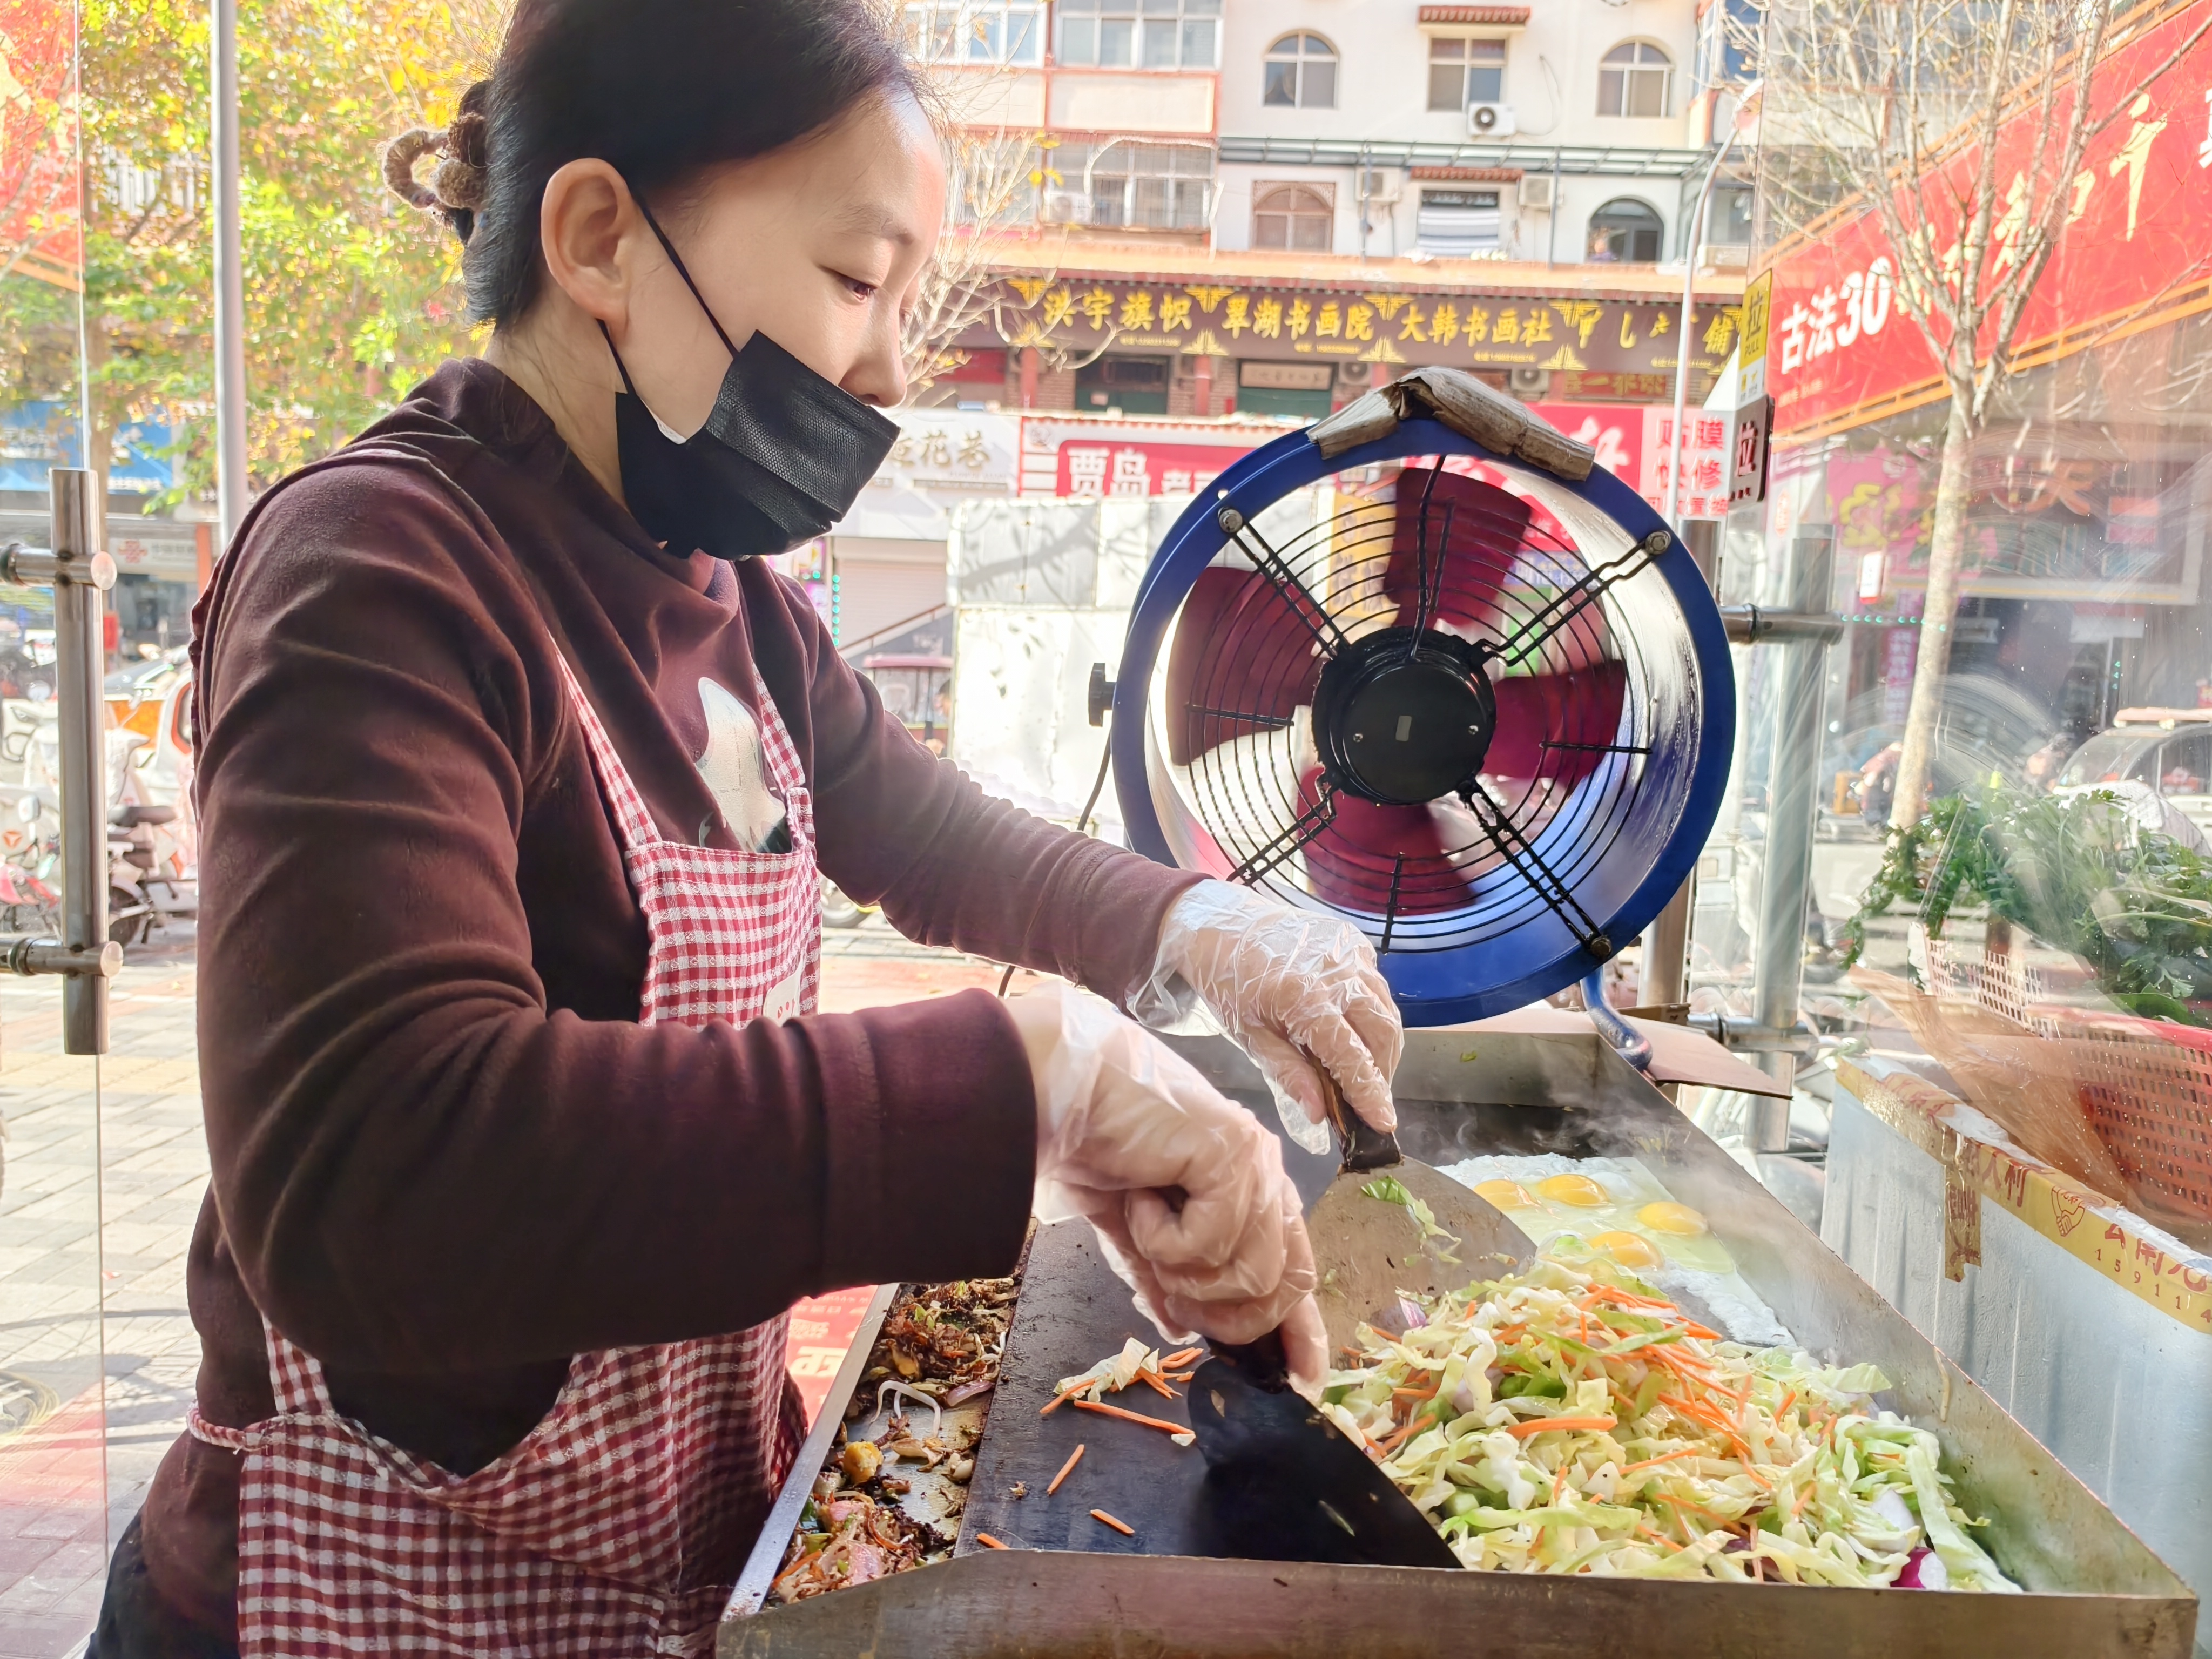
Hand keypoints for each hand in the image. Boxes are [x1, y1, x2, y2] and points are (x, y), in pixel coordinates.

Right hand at [1009, 983, 1324, 1391]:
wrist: (1063, 1090)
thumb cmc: (1095, 1144)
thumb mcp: (1134, 1229)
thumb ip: (1161, 1276)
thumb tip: (1178, 1326)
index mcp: (1250, 1191)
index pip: (1297, 1273)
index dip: (1301, 1332)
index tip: (1300, 1382)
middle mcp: (1265, 1175)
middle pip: (1283, 1286)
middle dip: (1224, 1314)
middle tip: (1168, 1288)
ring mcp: (1256, 1162)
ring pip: (1250, 1275)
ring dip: (1186, 1274)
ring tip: (1146, 1229)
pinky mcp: (1233, 1153)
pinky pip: (1214, 1242)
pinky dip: (1165, 1239)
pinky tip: (1142, 1199)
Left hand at [1129, 881, 1402, 1154]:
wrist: (1221, 926)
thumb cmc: (1229, 984)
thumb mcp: (1247, 1035)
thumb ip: (1287, 1073)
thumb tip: (1320, 1114)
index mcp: (1303, 997)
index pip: (1351, 1056)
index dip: (1370, 1093)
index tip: (1385, 1124)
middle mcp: (1336, 971)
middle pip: (1383, 1033)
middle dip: (1383, 1072)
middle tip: (1369, 1098)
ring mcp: (1349, 952)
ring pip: (1387, 1009)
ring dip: (1383, 1045)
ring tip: (1363, 1069)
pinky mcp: (1353, 941)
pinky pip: (1377, 986)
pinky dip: (1373, 1013)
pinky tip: (1353, 1027)